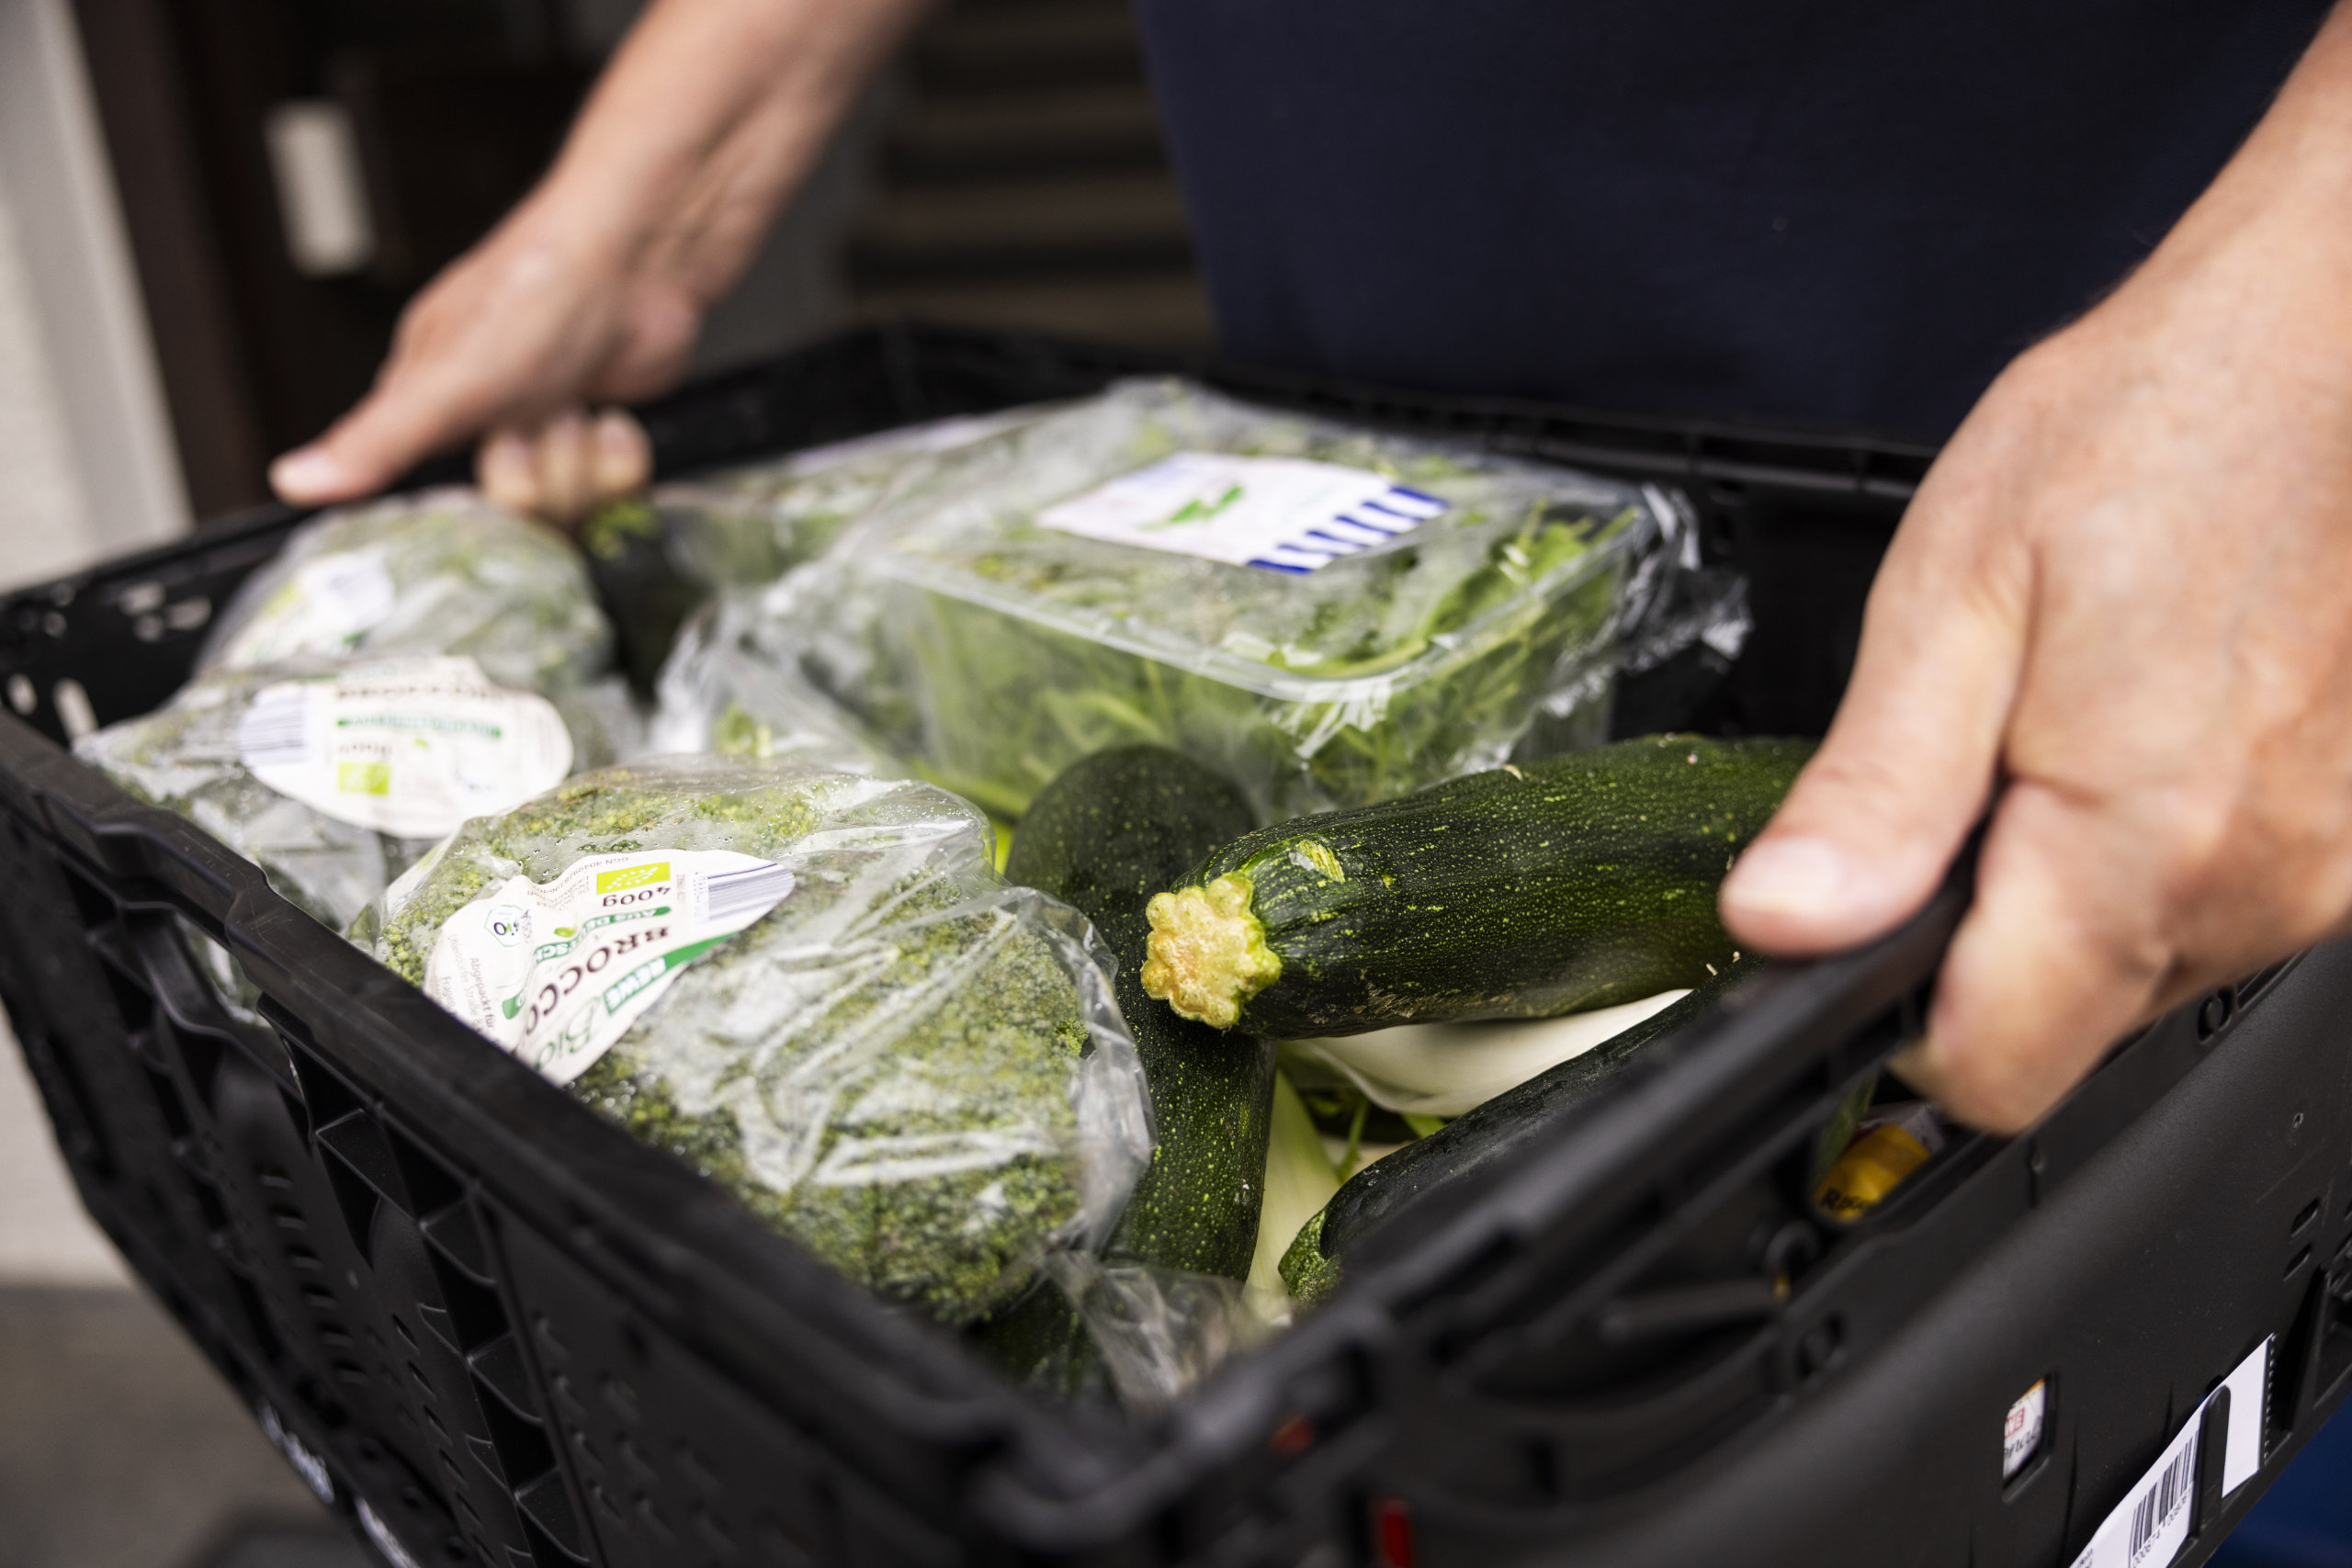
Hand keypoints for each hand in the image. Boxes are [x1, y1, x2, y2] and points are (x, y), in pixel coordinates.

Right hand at [269, 194, 674, 521]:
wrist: (641, 260)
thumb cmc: (536, 291)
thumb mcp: (447, 378)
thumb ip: (377, 439)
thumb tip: (293, 480)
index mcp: (427, 403)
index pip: (434, 497)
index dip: (474, 492)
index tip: (495, 455)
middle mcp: (483, 420)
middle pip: (514, 510)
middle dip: (540, 469)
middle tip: (542, 414)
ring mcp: (544, 427)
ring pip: (567, 502)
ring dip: (580, 455)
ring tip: (575, 401)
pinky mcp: (598, 434)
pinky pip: (615, 489)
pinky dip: (620, 453)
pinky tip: (610, 414)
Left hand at [1719, 6, 2351, 1132]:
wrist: (2325, 338)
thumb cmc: (2160, 426)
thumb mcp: (1953, 594)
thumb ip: (1872, 791)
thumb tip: (1782, 925)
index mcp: (2139, 847)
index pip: (1987, 1073)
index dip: (1897, 1023)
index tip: (1868, 934)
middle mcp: (2262, 886)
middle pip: (2064, 1019)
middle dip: (1987, 928)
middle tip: (1981, 757)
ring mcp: (2336, 866)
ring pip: (2146, 963)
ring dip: (2080, 877)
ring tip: (2080, 709)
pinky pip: (2227, 895)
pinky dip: (2169, 840)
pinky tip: (2161, 716)